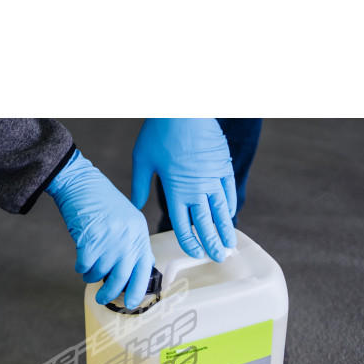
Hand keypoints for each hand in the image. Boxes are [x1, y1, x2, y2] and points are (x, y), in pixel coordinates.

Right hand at [47, 149, 154, 309]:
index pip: (143, 268)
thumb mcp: (127, 220)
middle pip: (121, 277)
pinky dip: (80, 267)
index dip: (136, 290)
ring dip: (91, 275)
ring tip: (87, 270)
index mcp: (139, 233)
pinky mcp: (91, 239)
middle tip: (102, 299)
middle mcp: (128, 237)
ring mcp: (110, 239)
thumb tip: (139, 268)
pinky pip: (84, 265)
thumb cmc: (101, 202)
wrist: (79, 183)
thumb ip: (133, 243)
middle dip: (110, 292)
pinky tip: (80, 262)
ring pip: (99, 272)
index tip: (130, 303)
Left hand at [131, 118, 237, 260]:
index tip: (195, 253)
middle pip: (206, 224)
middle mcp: (196, 188)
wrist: (184, 105)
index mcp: (175, 190)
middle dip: (212, 243)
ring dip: (225, 230)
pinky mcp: (223, 165)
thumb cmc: (159, 131)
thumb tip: (134, 206)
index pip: (183, 225)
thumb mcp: (142, 159)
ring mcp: (212, 177)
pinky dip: (230, 205)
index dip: (190, 242)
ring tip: (230, 245)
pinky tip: (229, 216)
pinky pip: (228, 190)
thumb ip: (139, 186)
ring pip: (221, 211)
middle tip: (218, 258)